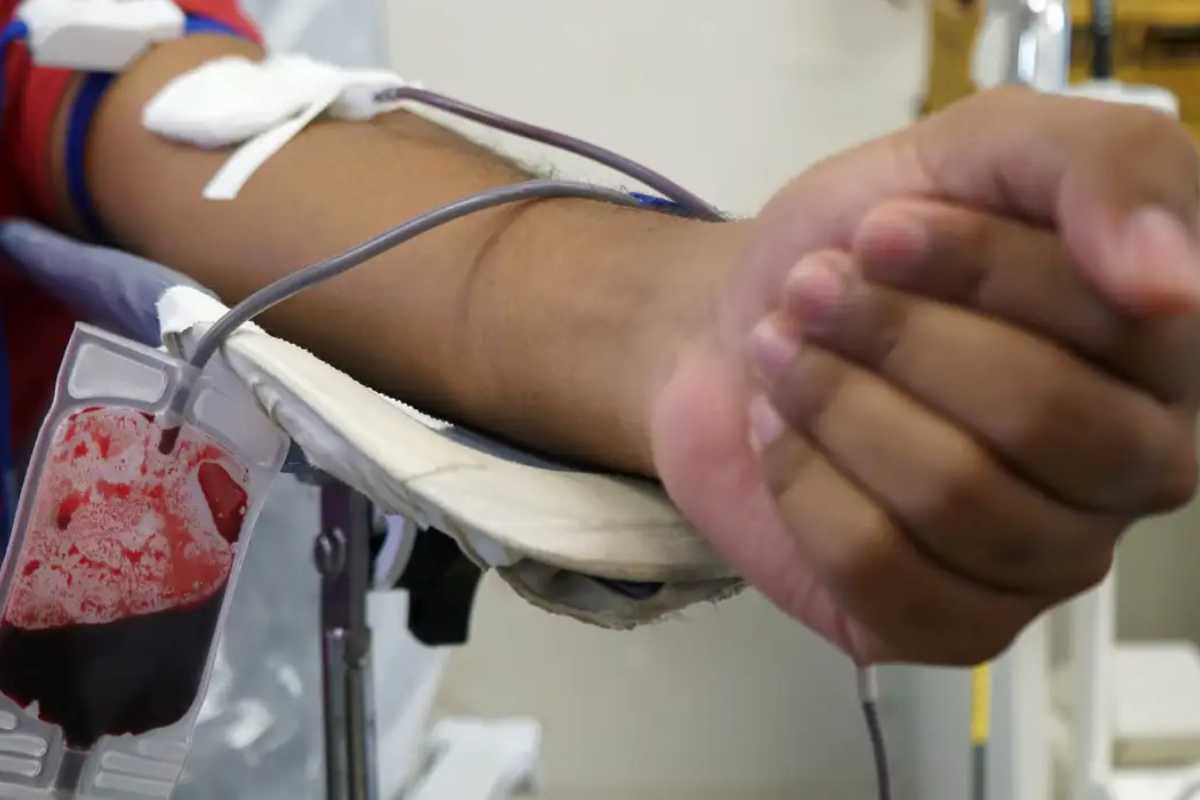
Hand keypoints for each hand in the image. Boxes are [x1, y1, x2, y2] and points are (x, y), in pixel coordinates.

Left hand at [650, 88, 1199, 664]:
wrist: (739, 324)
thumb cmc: (862, 244)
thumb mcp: (979, 148)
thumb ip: (1099, 167)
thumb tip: (1175, 280)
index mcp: (1162, 352)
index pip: (1118, 320)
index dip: (977, 267)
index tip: (878, 229)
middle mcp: (1131, 468)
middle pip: (1041, 419)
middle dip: (896, 336)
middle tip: (810, 292)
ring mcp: (1046, 559)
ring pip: (956, 499)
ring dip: (837, 403)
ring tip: (782, 352)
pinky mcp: (950, 624)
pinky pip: (882, 574)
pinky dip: (803, 486)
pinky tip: (779, 435)